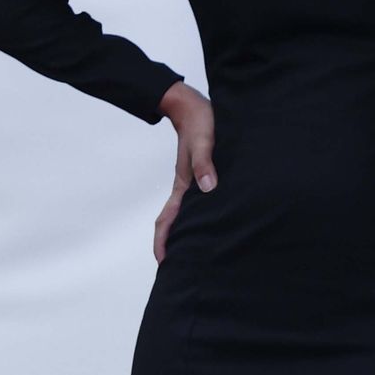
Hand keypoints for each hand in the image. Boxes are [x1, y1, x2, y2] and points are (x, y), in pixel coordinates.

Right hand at [153, 81, 216, 264]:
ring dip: (187, 232)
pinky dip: (199, 216)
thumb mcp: (205, 141)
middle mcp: (186, 188)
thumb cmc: (200, 121)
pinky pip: (198, 203)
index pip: (168, 219)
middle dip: (174, 245)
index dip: (163, 242)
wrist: (192, 106)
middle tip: (181, 268)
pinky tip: (211, 222)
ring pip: (186, 214)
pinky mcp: (201, 175)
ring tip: (196, 252)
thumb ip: (205, 163)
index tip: (164, 262)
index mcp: (183, 185)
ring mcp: (193, 182)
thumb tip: (208, 188)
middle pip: (175, 223)